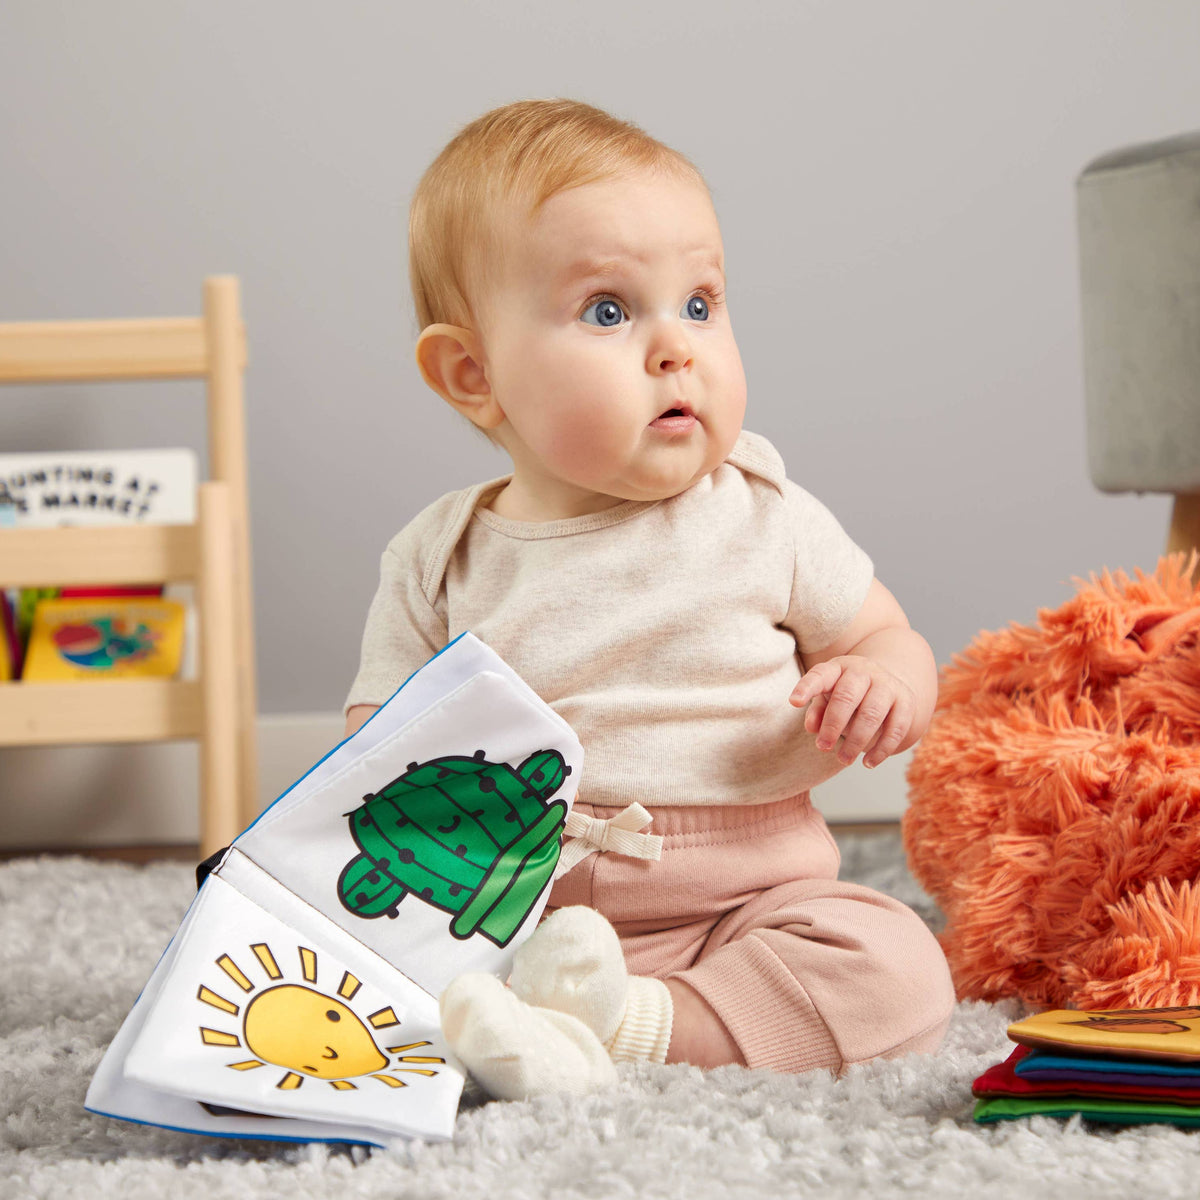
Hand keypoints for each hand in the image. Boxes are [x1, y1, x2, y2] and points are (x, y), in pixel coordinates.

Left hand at [789, 655, 915, 768]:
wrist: (887, 683)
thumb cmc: (848, 694)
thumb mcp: (828, 696)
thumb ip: (817, 710)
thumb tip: (812, 727)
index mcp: (839, 667)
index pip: (820, 674)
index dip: (807, 688)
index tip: (794, 702)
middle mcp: (864, 672)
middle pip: (846, 697)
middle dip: (833, 725)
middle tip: (823, 747)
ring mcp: (888, 685)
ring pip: (872, 714)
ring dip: (856, 741)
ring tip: (843, 759)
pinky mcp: (906, 702)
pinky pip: (895, 729)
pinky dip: (882, 749)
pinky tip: (868, 763)